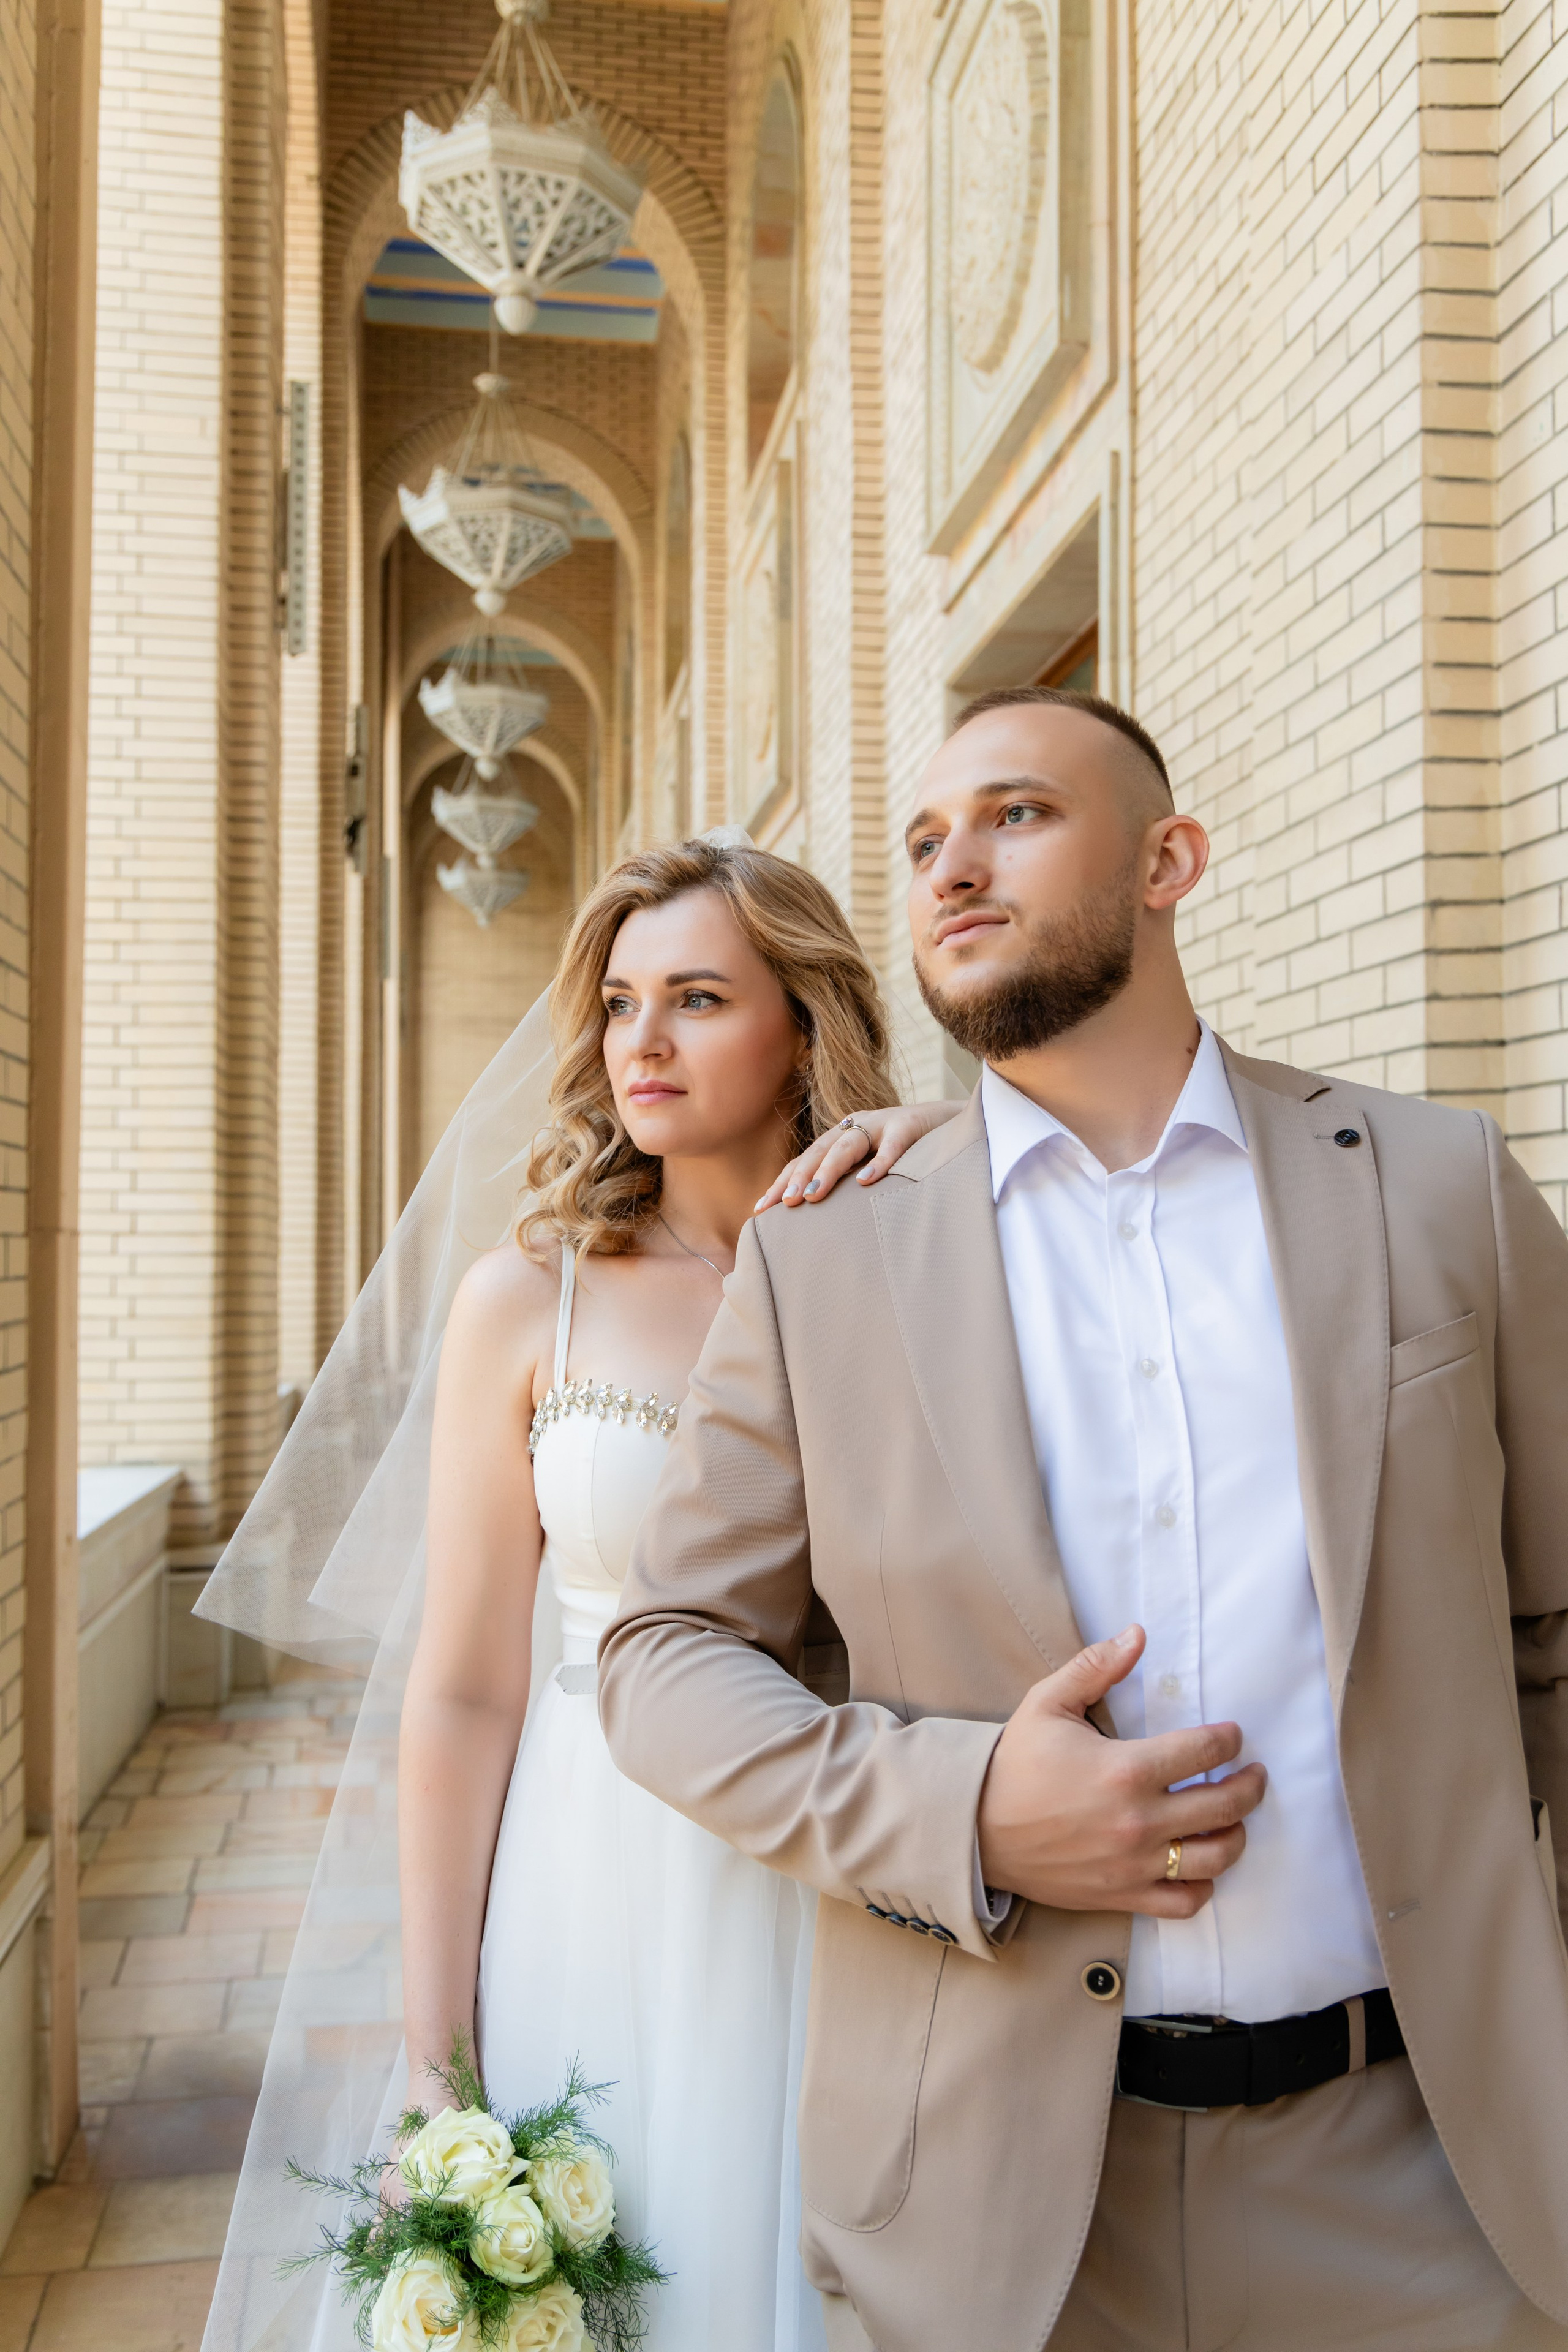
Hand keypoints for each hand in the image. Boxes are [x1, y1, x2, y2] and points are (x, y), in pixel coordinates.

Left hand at [754, 1101, 963, 1211]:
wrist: (950, 1122)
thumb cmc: (906, 1154)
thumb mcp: (870, 1167)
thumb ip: (847, 1187)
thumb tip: (816, 1226)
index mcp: (841, 1136)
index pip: (804, 1160)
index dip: (782, 1182)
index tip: (761, 1210)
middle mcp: (856, 1127)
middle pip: (819, 1151)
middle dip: (799, 1178)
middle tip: (786, 1205)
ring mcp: (882, 1123)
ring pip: (848, 1145)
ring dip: (828, 1171)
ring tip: (812, 1197)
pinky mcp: (910, 1126)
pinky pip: (894, 1146)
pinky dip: (879, 1163)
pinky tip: (866, 1182)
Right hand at [976, 1625, 1265, 1915]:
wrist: (975, 1828)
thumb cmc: (1014, 1764)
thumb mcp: (1047, 1702)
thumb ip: (1096, 1667)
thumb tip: (1138, 1635)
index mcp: (1125, 1769)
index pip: (1204, 1752)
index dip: (1228, 1740)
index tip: (1232, 1736)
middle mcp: (1138, 1820)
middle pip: (1224, 1805)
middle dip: (1250, 1785)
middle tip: (1253, 1774)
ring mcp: (1134, 1864)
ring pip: (1215, 1857)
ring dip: (1236, 1836)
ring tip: (1236, 1820)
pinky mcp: (1122, 1895)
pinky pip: (1184, 1901)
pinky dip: (1202, 1886)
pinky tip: (1201, 1865)